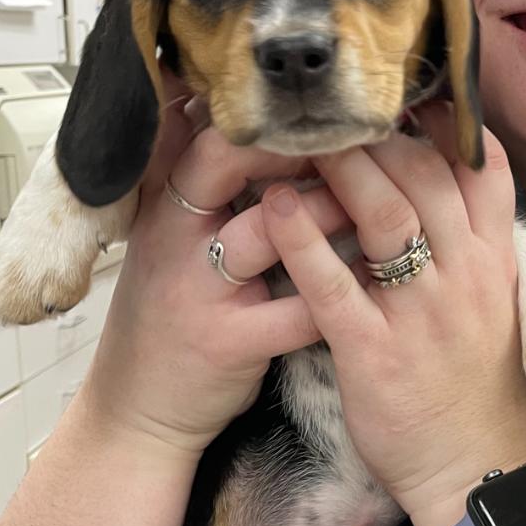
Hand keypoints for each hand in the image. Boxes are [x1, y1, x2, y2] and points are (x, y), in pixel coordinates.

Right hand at [82, 74, 354, 459]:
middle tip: (364, 140)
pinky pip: (296, 311)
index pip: (211, 137)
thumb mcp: (173, 244)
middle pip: (229, 165)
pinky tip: (382, 279)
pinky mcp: (224, 342)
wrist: (141, 411)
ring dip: (332, 211)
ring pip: (268, 232)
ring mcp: (196, 290)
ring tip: (384, 201)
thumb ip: (207, 190)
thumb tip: (243, 121)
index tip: (329, 114)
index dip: (272, 120)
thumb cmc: (175, 317)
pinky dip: (343, 293)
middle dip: (302, 149)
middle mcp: (172, 239)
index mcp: (165, 208)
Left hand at [257, 105, 525, 525]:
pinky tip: (272, 207)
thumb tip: (445, 181)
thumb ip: (471, 243)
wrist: (477, 470)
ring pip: (385, 216)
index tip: (402, 97)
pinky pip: (334, 285)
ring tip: (297, 140)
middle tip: (330, 109)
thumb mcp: (493, 303)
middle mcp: (464, 276)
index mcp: (493, 261)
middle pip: (425, 177)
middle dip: (376, 135)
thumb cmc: (477, 386)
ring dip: (340, 169)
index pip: (479, 167)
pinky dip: (302, 241)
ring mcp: (421, 313)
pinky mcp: (376, 352)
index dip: (440, 123)